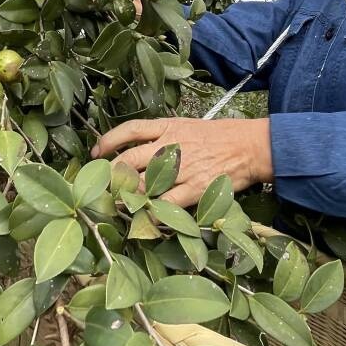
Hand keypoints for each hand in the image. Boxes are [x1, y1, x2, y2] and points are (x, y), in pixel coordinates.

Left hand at [90, 117, 272, 207]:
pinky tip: (146, 219)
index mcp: (168, 127)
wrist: (250, 147)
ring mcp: (180, 168)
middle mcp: (170, 146)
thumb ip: (164, 137)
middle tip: (104, 187)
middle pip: (128, 160)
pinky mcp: (193, 188)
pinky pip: (165, 205)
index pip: (130, 130)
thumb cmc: (220, 137)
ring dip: (127, 197)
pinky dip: (153, 213)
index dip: (108, 141)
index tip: (96, 152)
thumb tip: (138, 151)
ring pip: (142, 184)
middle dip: (111, 176)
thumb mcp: (188, 126)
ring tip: (119, 205)